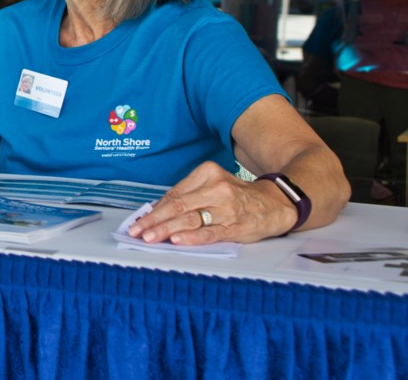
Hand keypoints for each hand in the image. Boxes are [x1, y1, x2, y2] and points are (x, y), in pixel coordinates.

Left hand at [127, 161, 297, 244]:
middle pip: (178, 206)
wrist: (276, 203)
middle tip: (137, 231)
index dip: (154, 209)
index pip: (174, 193)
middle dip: (154, 220)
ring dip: (166, 230)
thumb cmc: (238, 196)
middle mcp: (216, 188)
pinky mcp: (235, 227)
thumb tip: (157, 212)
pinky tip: (177, 240)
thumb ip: (189, 195)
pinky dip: (191, 237)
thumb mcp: (214, 185)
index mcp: (208, 173)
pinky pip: (209, 233)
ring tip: (150, 238)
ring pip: (189, 219)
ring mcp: (226, 208)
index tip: (139, 220)